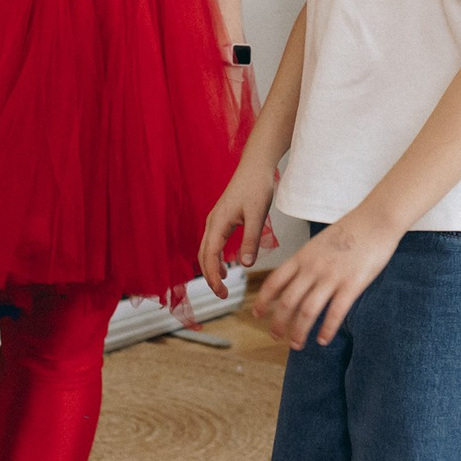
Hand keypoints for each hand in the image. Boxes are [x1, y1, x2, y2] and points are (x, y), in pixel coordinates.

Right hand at [197, 154, 276, 297]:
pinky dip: (216, 257)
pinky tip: (228, 265)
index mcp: (218, 222)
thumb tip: (246, 265)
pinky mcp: (222, 218)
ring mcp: (215, 220)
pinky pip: (213, 243)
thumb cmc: (257, 186)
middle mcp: (212, 222)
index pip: (210, 256)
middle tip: (222, 295)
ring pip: (206, 249)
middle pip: (203, 256)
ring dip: (212, 268)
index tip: (222, 293)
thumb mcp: (257, 215)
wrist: (255, 165)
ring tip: (223, 284)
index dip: (213, 277)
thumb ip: (251, 240)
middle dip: (210, 277)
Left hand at [251, 211, 400, 348]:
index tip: (257, 314)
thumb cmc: (350, 230)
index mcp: (302, 256)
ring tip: (296, 344)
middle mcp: (312, 268)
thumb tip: (295, 280)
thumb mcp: (318, 243)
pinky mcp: (352, 284)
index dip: (263, 300)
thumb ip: (306, 261)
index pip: (274, 281)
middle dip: (278, 322)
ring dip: (299, 331)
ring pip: (307, 311)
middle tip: (275, 335)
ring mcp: (332, 276)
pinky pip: (335, 313)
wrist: (376, 220)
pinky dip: (327, 330)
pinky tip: (323, 340)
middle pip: (287, 301)